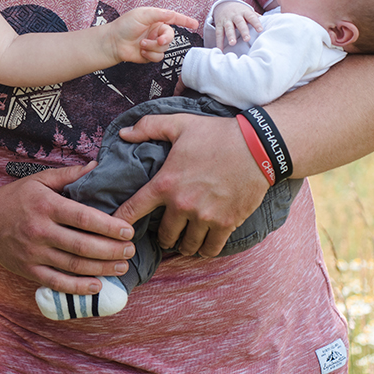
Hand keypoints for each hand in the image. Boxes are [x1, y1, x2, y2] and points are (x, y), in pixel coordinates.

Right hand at [0, 162, 135, 294]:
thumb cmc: (16, 198)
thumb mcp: (40, 180)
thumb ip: (70, 175)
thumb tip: (98, 166)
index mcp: (45, 205)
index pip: (82, 217)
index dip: (108, 226)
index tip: (128, 229)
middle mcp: (38, 230)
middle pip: (81, 245)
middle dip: (111, 250)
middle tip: (131, 250)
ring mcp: (32, 253)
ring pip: (73, 265)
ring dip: (101, 269)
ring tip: (122, 267)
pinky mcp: (28, 270)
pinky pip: (57, 282)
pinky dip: (79, 286)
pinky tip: (97, 284)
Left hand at [108, 7, 198, 63]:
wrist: (113, 43)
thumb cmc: (125, 26)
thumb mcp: (141, 15)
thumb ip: (158, 14)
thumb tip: (172, 14)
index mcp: (156, 19)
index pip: (174, 18)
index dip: (185, 21)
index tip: (194, 24)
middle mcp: (156, 31)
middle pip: (171, 36)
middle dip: (166, 38)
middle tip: (158, 39)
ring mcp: (154, 43)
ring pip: (165, 47)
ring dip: (153, 47)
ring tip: (141, 44)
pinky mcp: (150, 54)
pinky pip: (159, 56)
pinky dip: (150, 54)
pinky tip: (141, 51)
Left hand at [113, 113, 268, 256]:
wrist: (257, 147)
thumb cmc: (216, 134)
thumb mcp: (179, 124)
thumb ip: (148, 127)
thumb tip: (123, 134)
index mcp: (165, 183)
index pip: (133, 209)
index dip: (121, 221)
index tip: (116, 229)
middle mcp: (182, 204)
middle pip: (163, 235)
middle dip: (162, 236)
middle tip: (164, 232)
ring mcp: (205, 217)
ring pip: (187, 245)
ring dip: (183, 244)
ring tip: (184, 239)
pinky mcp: (227, 224)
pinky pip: (210, 249)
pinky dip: (205, 250)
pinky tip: (203, 245)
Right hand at [212, 0, 261, 47]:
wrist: (223, 5)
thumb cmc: (240, 12)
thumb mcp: (248, 11)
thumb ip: (256, 18)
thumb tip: (270, 24)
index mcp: (245, 12)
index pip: (251, 17)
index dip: (256, 23)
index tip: (260, 30)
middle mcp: (235, 15)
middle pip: (240, 23)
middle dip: (243, 31)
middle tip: (247, 39)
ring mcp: (226, 20)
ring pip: (228, 28)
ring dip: (230, 36)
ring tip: (233, 43)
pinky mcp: (219, 24)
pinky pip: (219, 33)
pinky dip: (219, 42)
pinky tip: (220, 49)